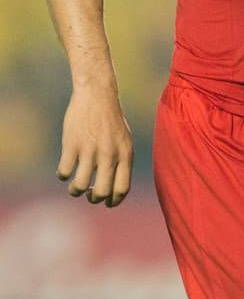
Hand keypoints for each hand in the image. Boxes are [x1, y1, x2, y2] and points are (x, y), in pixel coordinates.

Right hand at [57, 86, 133, 207]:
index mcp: (125, 155)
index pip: (122, 189)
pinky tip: (65, 170)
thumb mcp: (125, 141)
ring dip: (75, 191)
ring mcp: (90, 150)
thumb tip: (115, 188)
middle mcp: (109, 155)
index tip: (106, 202)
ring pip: (79, 186)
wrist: (97, 95)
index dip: (113, 201)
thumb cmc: (112, 120)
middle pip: (101, 192)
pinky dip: (63, 176)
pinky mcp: (71, 145)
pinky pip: (64, 172)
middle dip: (94, 199)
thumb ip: (122, 162)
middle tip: (89, 194)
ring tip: (75, 186)